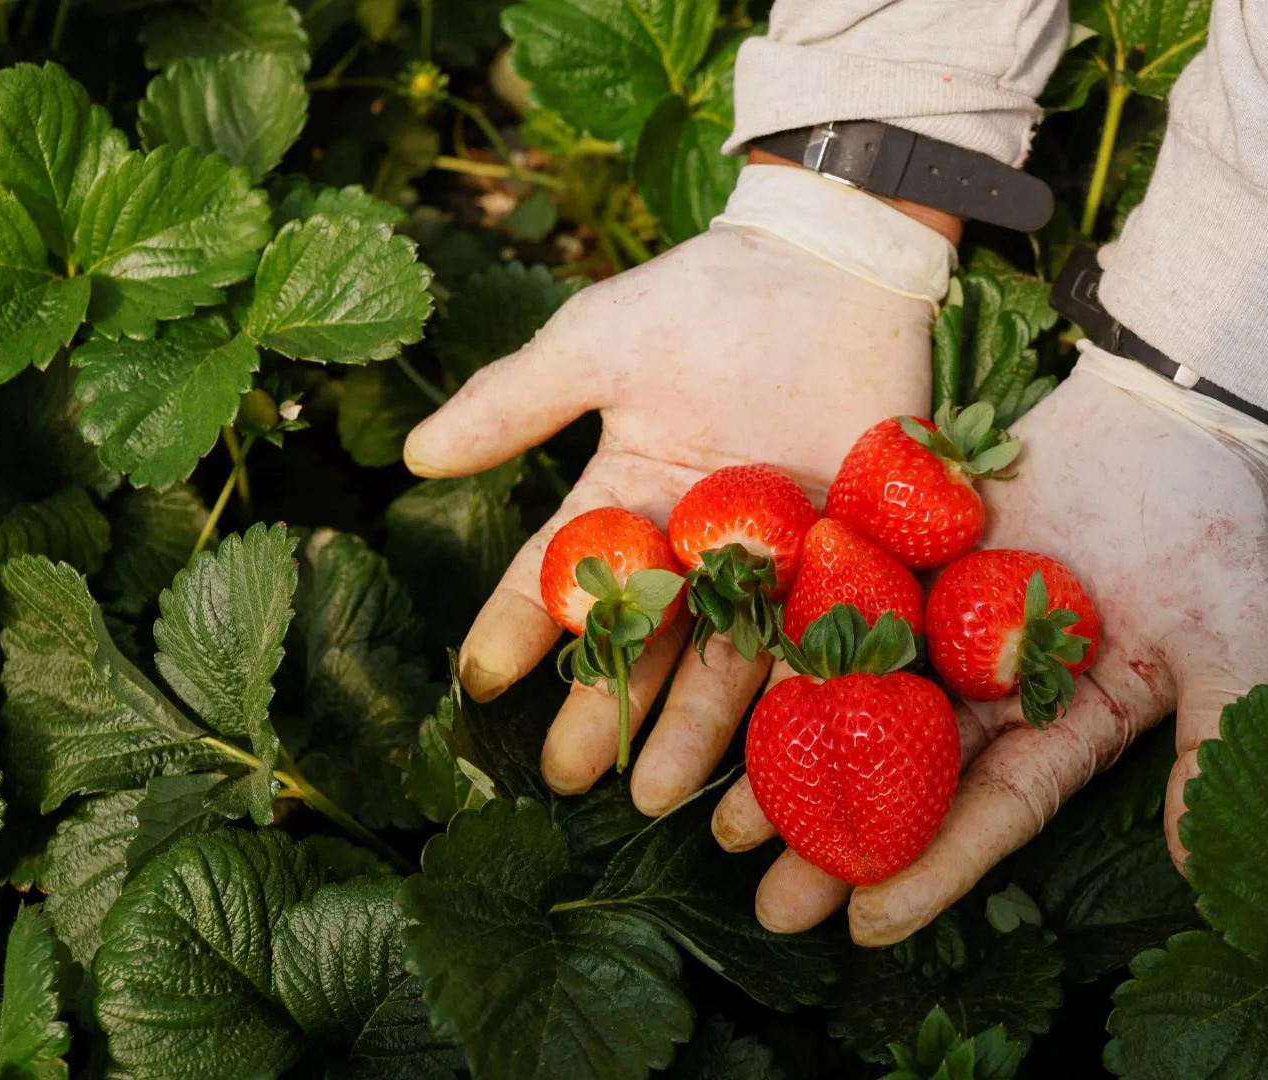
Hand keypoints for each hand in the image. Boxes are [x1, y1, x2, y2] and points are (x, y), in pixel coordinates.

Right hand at [402, 182, 938, 813]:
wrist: (835, 265)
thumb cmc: (710, 295)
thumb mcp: (599, 342)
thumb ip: (517, 401)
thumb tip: (416, 458)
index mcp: (629, 496)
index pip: (559, 575)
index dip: (520, 629)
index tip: (480, 685)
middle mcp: (696, 545)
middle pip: (642, 640)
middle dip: (604, 707)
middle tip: (571, 775)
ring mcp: (773, 560)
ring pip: (725, 660)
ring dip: (691, 731)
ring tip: (656, 795)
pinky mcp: (850, 561)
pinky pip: (820, 644)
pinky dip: (797, 703)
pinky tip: (773, 765)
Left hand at [712, 347, 1267, 944]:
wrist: (1173, 416)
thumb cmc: (1224, 540)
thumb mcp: (1244, 651)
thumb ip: (1211, 747)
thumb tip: (1197, 868)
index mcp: (1063, 727)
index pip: (993, 811)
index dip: (932, 868)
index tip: (866, 927)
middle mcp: (992, 690)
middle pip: (906, 776)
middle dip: (840, 843)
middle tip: (774, 907)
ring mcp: (945, 623)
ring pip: (858, 702)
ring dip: (794, 762)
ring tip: (726, 827)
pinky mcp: (909, 551)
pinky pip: (841, 602)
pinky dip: (791, 645)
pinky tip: (731, 689)